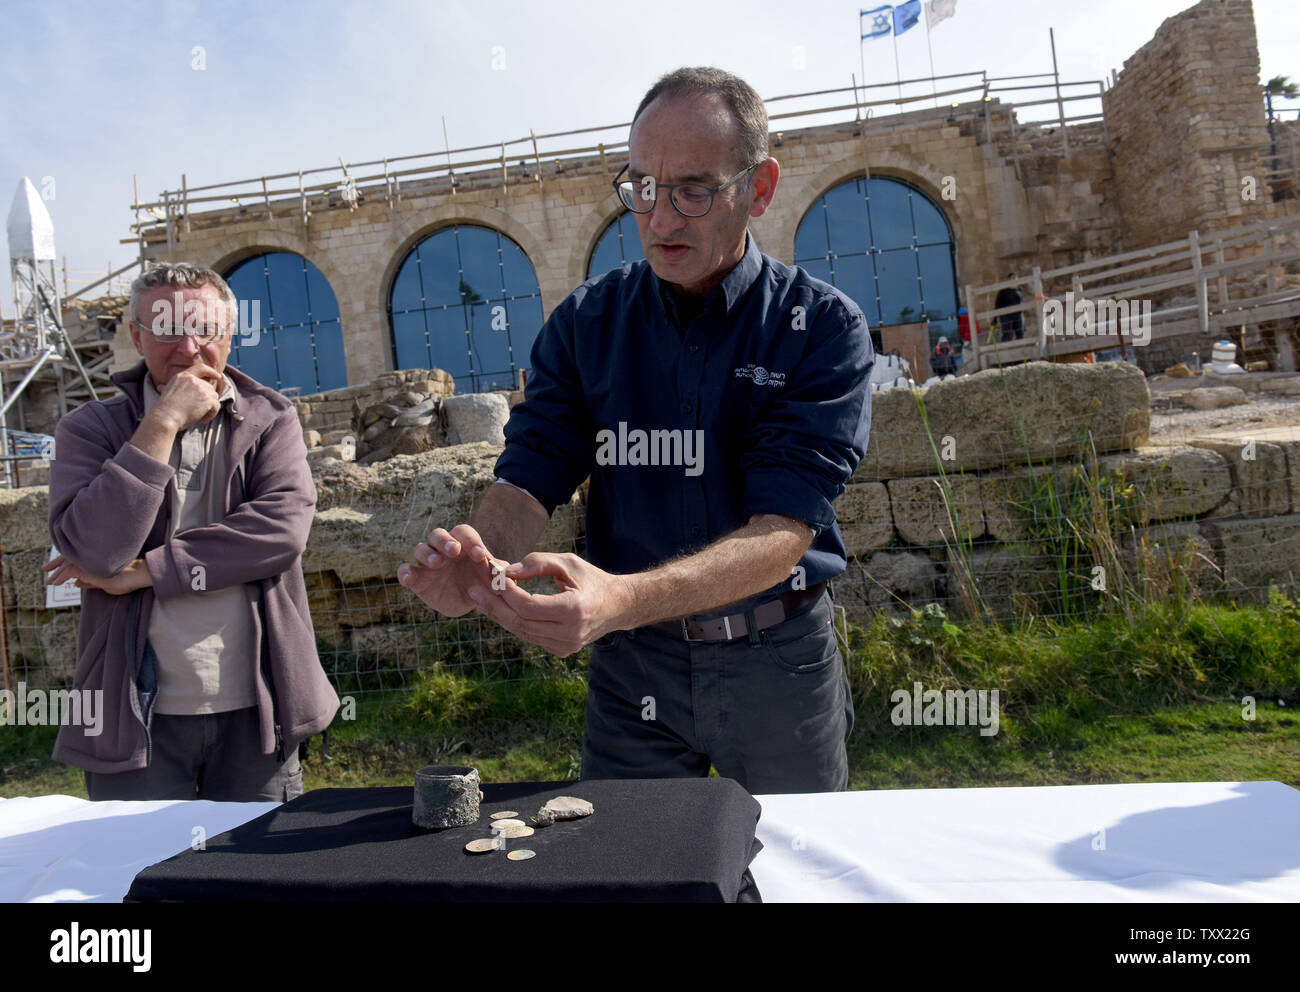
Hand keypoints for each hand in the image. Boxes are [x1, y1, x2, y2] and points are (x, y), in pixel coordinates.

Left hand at [42, 555, 152, 594]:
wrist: (134, 576)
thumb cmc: (125, 579)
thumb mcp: (102, 583)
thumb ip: (89, 582)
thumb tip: (76, 583)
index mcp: (94, 560)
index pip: (76, 559)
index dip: (64, 562)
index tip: (57, 567)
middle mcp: (90, 557)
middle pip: (68, 558)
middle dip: (55, 564)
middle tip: (44, 569)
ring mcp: (89, 561)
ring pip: (66, 565)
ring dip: (56, 574)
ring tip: (48, 582)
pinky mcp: (88, 567)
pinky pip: (69, 572)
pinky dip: (61, 577)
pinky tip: (56, 584)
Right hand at [152, 364, 223, 431]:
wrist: (166, 417)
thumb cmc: (164, 409)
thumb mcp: (165, 392)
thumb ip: (168, 387)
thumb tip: (160, 387)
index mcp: (182, 376)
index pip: (201, 368)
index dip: (211, 371)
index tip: (218, 376)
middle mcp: (193, 380)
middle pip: (209, 387)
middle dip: (207, 399)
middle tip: (198, 411)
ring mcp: (201, 389)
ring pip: (214, 397)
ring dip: (209, 408)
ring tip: (199, 416)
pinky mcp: (208, 399)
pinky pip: (216, 405)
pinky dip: (212, 414)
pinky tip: (203, 420)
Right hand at [397, 524, 498, 617]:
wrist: (467, 600)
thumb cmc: (481, 581)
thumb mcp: (492, 578)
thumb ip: (498, 572)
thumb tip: (505, 569)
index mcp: (463, 544)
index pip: (463, 533)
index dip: (472, 541)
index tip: (481, 556)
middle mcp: (442, 549)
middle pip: (438, 534)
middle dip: (445, 541)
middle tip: (455, 550)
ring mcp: (427, 562)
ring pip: (420, 549)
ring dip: (427, 554)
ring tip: (437, 563)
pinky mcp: (416, 578)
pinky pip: (404, 570)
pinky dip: (405, 573)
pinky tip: (409, 579)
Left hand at [466, 552, 634, 657]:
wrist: (617, 606)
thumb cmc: (592, 579)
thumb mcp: (568, 562)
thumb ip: (537, 563)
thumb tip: (506, 572)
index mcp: (575, 610)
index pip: (530, 606)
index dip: (508, 593)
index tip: (493, 577)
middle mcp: (571, 633)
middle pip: (521, 623)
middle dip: (495, 606)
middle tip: (473, 590)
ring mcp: (567, 646)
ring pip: (523, 633)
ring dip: (500, 615)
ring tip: (481, 598)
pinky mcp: (562, 651)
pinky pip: (531, 637)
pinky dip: (514, 623)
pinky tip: (500, 609)